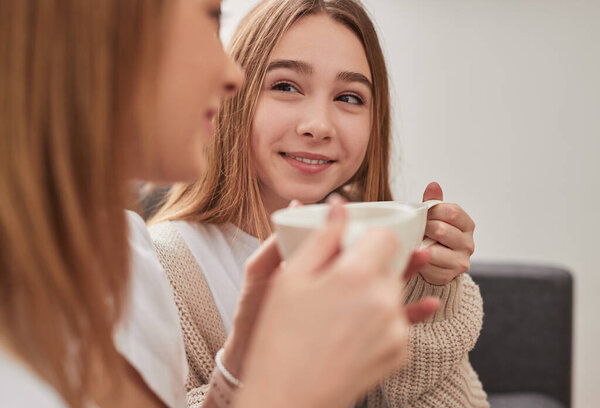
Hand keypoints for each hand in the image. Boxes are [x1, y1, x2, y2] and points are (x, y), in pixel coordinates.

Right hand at [235, 197, 438, 407]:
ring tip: (344, 305)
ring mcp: (395, 330)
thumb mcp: (290, 279)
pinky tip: (359, 324)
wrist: (287, 397)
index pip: (385, 236)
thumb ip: (321, 237)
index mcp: (356, 276)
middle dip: (372, 263)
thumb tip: (339, 206)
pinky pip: (400, 321)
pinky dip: (383, 317)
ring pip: (396, 292)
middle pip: (392, 263)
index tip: (355, 244)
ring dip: (378, 290)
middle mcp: (384, 301)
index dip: (370, 235)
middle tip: (344, 276)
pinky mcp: (399, 353)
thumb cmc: (279, 337)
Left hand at [419, 182, 475, 284]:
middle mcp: (468, 243)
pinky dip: (420, 259)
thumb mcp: (435, 216)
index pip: (452, 211)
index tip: (424, 215)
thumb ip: (434, 202)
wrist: (434, 263)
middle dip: (424, 229)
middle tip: (416, 230)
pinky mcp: (450, 274)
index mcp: (467, 224)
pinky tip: (418, 255)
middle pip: (442, 230)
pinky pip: (429, 265)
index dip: (433, 211)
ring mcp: (461, 260)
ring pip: (435, 250)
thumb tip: (433, 185)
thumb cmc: (434, 235)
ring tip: (416, 242)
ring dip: (421, 245)